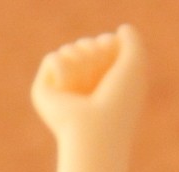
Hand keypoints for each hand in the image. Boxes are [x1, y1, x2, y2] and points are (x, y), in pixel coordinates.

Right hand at [31, 25, 145, 145]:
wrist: (95, 132)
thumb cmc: (118, 103)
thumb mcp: (135, 65)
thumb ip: (132, 40)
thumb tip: (119, 31)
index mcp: (104, 86)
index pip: (101, 45)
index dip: (107, 44)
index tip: (113, 61)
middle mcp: (83, 90)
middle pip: (84, 45)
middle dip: (93, 52)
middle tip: (98, 78)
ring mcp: (62, 92)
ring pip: (68, 50)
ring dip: (80, 60)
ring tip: (83, 84)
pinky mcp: (44, 93)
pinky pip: (52, 58)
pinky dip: (63, 68)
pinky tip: (66, 88)